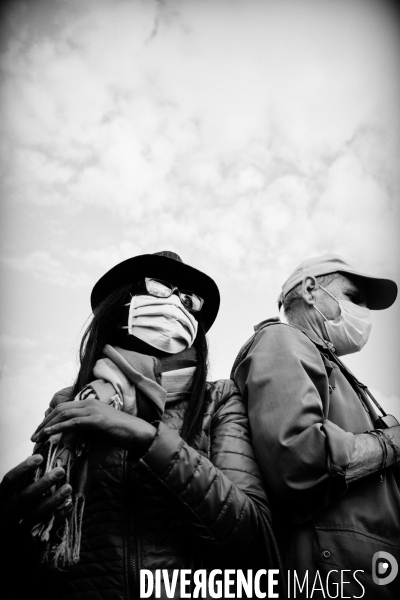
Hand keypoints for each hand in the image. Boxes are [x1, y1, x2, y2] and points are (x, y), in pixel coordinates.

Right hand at [0, 455, 71, 533]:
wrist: (6, 541)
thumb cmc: (8, 514)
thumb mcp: (8, 498)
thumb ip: (19, 483)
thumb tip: (35, 457)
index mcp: (0, 499)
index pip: (9, 480)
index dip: (23, 468)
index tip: (40, 457)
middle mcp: (5, 514)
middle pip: (25, 496)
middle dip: (44, 483)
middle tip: (61, 470)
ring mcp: (15, 528)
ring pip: (36, 513)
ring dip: (54, 500)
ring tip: (69, 487)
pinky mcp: (25, 540)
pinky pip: (44, 527)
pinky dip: (58, 516)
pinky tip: (68, 505)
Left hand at [31, 399, 156, 451]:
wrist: (137, 432)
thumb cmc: (120, 431)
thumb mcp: (98, 427)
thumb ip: (84, 427)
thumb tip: (68, 436)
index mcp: (90, 402)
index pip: (64, 407)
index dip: (50, 418)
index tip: (40, 430)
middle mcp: (89, 402)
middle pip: (60, 409)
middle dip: (44, 422)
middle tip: (34, 435)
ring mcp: (93, 410)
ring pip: (63, 414)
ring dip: (47, 426)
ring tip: (37, 437)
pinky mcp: (96, 420)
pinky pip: (72, 423)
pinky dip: (58, 428)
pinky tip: (49, 434)